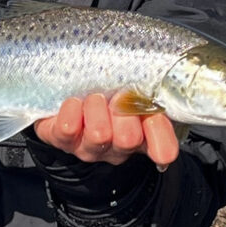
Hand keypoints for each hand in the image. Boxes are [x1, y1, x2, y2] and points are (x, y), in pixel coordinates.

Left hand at [34, 93, 178, 167]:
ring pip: (100, 134)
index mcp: (143, 134)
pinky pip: (68, 129)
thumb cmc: (107, 89)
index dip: (161, 138)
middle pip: (129, 139)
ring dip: (97, 108)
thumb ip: (149, 87)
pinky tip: (73, 101)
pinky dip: (70, 110)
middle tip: (116, 96)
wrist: (63, 97)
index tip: (152, 118)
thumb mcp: (132, 87)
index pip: (163, 149)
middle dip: (123, 112)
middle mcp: (117, 146)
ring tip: (93, 96)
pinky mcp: (62, 140)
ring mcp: (89, 147)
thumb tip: (160, 77)